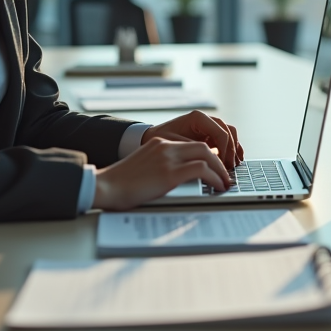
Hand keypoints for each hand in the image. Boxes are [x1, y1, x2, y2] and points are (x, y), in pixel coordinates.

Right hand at [93, 137, 231, 209]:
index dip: (208, 155)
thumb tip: (179, 177)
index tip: (215, 167)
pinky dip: (214, 178)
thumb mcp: (144, 166)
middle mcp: (165, 146)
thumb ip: (161, 165)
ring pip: (207, 155)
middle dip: (219, 161)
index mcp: (159, 143)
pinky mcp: (169, 173)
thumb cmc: (120, 183)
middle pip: (204, 146)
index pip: (192, 143)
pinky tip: (218, 187)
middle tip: (225, 175)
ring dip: (220, 170)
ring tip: (225, 182)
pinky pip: (201, 170)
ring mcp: (168, 158)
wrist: (105, 187)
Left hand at [142, 110, 243, 169]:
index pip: (221, 133)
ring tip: (234, 165)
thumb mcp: (175, 145)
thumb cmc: (160, 140)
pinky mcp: (208, 134)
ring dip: (234, 150)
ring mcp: (208, 126)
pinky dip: (231, 149)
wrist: (148, 138)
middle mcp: (206, 119)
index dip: (226, 151)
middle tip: (230, 168)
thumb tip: (212, 158)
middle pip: (228, 132)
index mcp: (198, 118)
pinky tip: (234, 160)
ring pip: (230, 134)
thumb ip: (194, 149)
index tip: (224, 166)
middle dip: (231, 151)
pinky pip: (225, 139)